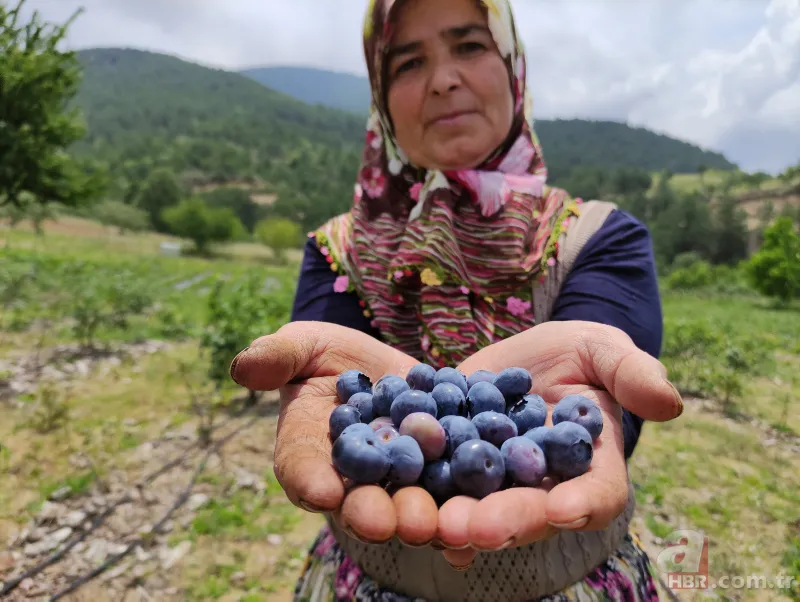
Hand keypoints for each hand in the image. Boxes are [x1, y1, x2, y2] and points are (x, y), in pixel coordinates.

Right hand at [229, 321, 440, 545]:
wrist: (385, 369)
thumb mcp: (305, 345)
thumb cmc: (330, 356)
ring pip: (405, 507)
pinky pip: (448, 499)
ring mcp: (397, 484)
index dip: (308, 480)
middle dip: (370, 513)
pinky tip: (474, 538)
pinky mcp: (438, 478)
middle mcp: (351, 479)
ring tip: (434, 528)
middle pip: (356, 500)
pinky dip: (460, 519)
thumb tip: (242, 366)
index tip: (322, 491)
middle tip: (385, 521)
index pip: (301, 466)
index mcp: (308, 450)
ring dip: (419, 521)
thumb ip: (278, 355)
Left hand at [436, 320, 683, 568]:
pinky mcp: (454, 467)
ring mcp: (496, 483)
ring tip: (436, 523)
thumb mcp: (602, 349)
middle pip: (531, 513)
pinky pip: (440, 490)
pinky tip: (403, 508)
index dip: (584, 504)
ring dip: (458, 522)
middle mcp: (544, 487)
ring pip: (481, 511)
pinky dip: (423, 500)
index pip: (598, 493)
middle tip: (477, 529)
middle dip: (507, 521)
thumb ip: (631, 372)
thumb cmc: (576, 354)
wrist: (521, 357)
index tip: (565, 509)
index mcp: (590, 465)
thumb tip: (669, 403)